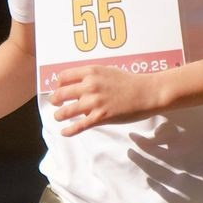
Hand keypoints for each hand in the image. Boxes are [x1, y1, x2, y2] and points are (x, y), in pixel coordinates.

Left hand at [45, 65, 166, 135]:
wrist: (146, 93)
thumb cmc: (129, 82)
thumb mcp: (107, 71)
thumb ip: (92, 76)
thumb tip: (78, 83)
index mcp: (90, 72)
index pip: (63, 77)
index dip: (58, 84)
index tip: (58, 88)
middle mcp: (89, 85)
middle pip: (61, 94)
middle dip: (55, 100)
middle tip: (55, 104)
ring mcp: (94, 102)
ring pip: (66, 111)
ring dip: (59, 115)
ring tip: (58, 117)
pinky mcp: (100, 117)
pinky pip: (79, 125)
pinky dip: (69, 130)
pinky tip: (64, 132)